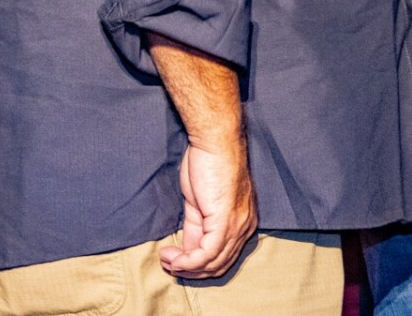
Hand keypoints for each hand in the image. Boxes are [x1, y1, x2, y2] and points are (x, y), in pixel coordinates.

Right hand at [159, 137, 257, 278]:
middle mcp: (245, 226)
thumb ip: (197, 227)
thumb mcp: (201, 202)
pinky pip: (206, 254)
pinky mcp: (225, 222)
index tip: (176, 260)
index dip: (199, 264)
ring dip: (186, 268)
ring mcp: (237, 225)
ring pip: (213, 263)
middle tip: (168, 263)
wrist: (215, 140)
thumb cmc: (208, 163)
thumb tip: (186, 250)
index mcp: (243, 220)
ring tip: (167, 260)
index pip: (223, 255)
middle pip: (219, 265)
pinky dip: (187, 262)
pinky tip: (173, 258)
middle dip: (191, 270)